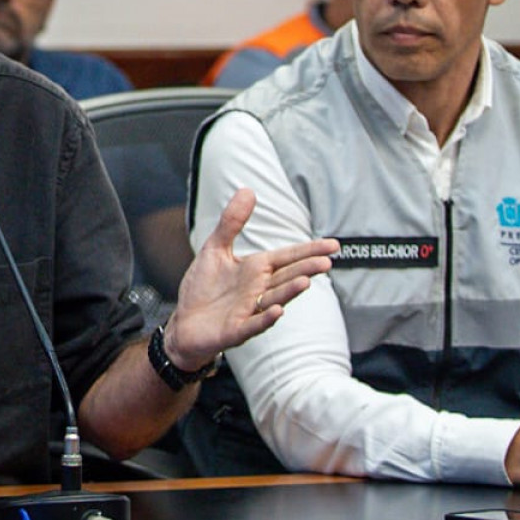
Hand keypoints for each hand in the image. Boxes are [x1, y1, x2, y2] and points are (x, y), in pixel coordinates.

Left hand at [162, 188, 338, 369]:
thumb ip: (232, 222)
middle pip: (286, 277)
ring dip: (289, 292)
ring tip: (306, 282)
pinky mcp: (235, 330)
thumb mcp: (215, 248)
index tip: (333, 245)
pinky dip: (265, 319)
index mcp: (255, 269)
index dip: (309, 251)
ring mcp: (248, 310)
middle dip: (305, 270)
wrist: (185, 322)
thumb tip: (248, 190)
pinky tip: (277, 311)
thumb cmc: (204, 287)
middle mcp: (257, 289)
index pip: (287, 257)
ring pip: (274, 299)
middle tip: (327, 262)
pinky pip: (253, 324)